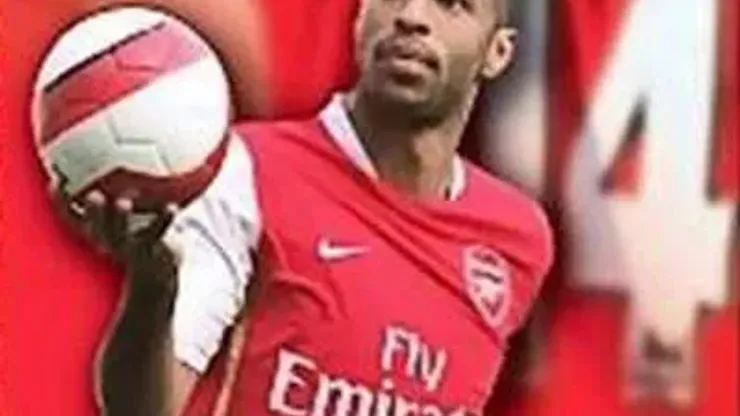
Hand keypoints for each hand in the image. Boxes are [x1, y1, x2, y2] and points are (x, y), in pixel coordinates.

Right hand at [51, 186, 180, 293]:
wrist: (156, 274)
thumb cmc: (137, 236)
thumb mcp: (123, 218)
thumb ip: (118, 190)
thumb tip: (114, 151)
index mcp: (96, 232)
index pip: (72, 217)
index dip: (61, 202)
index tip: (56, 180)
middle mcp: (109, 240)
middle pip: (94, 227)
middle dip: (92, 212)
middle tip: (92, 195)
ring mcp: (130, 247)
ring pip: (121, 233)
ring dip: (120, 218)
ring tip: (122, 202)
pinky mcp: (153, 249)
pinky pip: (159, 233)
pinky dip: (164, 219)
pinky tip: (172, 207)